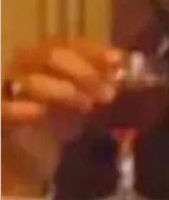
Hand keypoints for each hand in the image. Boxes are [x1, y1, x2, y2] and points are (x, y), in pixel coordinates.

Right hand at [2, 38, 123, 197]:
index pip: (70, 43)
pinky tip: (39, 113)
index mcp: (45, 54)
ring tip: (87, 105)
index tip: (118, 62)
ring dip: (63, 90)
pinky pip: (4, 108)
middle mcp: (23, 64)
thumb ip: (101, 81)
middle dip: (84, 72)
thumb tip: (125, 67)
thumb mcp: (83, 98)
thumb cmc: (58, 120)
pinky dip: (20, 109)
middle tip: (107, 93)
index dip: (95, 51)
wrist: (25, 156)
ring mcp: (7, 88)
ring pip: (31, 79)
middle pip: (52, 55)